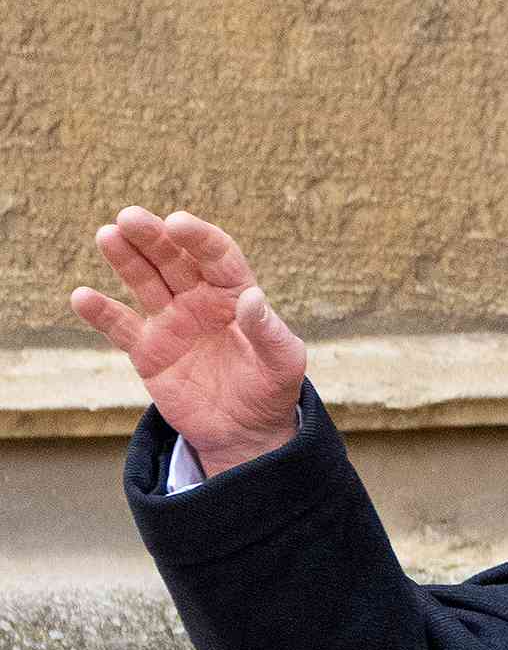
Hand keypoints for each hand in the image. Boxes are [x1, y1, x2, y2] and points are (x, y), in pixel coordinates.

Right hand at [71, 207, 307, 476]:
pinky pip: (120, 326)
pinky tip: (83, 297)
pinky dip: (101, 312)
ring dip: (126, 258)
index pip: (216, 256)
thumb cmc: (272, 390)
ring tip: (108, 235)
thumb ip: (269, 332)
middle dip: (153, 238)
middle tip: (130, 218)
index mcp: (234, 294)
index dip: (199, 238)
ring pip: (144, 281)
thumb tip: (253, 298)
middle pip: (173, 260)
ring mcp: (170, 321)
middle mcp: (199, 300)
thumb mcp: (283, 363)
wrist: (245, 431)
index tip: (178, 223)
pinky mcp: (147, 350)